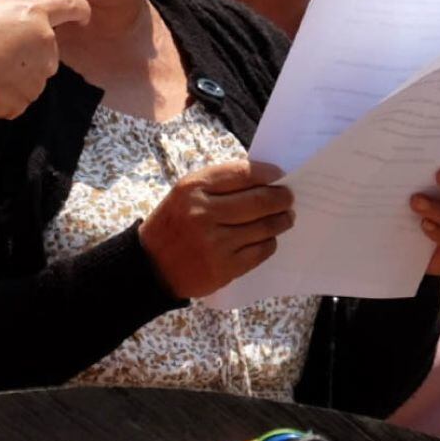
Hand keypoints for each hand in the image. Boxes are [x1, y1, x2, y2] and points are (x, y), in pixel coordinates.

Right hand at [0, 0, 90, 119]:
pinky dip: (5, 94)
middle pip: (47, 49)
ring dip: (16, 73)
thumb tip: (17, 30)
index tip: (82, 17)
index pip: (71, 6)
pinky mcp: (24, 101)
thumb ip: (13, 18)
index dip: (79, 11)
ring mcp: (37, 76)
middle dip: (29, 51)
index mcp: (34, 15)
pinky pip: (19, 97)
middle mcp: (44, 44)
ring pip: (33, 75)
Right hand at [139, 160, 295, 298]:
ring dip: (281, 220)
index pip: (241, 174)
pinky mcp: (225, 267)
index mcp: (192, 189)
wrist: (151, 266)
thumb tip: (262, 178)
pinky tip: (267, 238)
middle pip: (259, 201)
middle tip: (287, 197)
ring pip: (264, 227)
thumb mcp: (184, 194)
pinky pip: (261, 251)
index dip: (266, 173)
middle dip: (281, 198)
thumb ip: (218, 184)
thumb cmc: (173, 223)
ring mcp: (215, 242)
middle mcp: (202, 214)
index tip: (278, 174)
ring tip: (285, 217)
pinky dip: (269, 242)